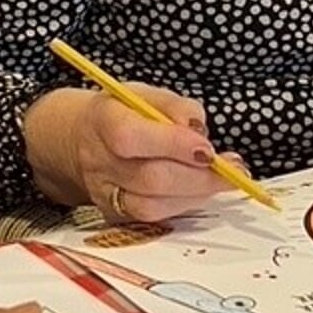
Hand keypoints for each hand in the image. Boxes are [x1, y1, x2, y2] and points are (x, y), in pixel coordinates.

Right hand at [23, 85, 243, 223]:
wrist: (81, 140)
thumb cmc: (120, 113)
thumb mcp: (145, 94)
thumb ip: (175, 106)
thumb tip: (198, 129)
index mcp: (102, 121)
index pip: (131, 138)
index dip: (172, 145)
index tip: (208, 148)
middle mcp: (99, 162)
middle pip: (149, 178)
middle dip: (198, 177)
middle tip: (231, 169)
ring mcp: (104, 193)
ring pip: (152, 206)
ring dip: (195, 194)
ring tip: (223, 179)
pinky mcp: (115, 215)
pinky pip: (152, 219)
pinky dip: (183, 205)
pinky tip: (200, 190)